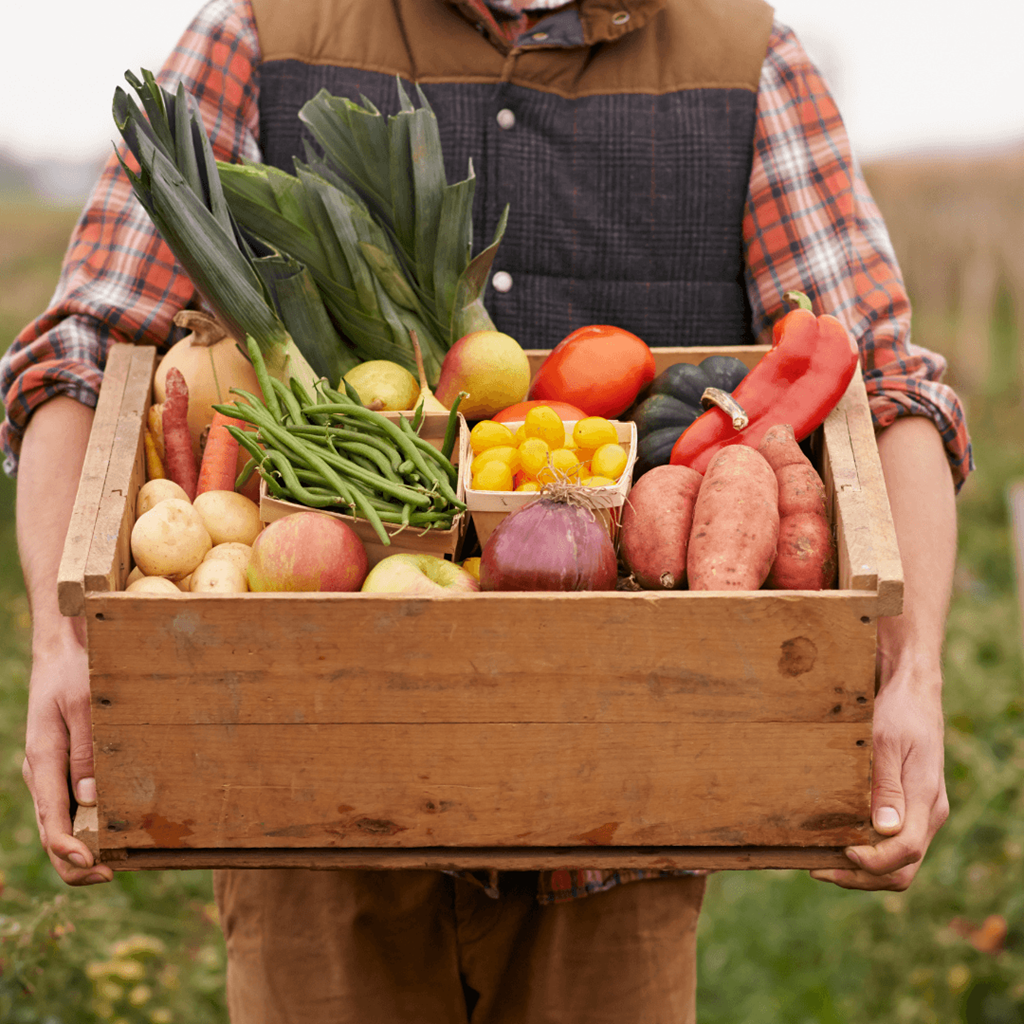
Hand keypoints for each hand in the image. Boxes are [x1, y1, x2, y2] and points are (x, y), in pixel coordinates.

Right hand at [22, 626, 112, 885]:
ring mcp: (49, 772)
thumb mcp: (84, 706)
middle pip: (51, 833)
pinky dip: (85, 826)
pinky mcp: (61, 767)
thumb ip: (88, 752)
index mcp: (42, 761)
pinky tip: (111, 831)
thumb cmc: (75, 672)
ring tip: (119, 862)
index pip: (51, 821)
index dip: (71, 851)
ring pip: (59, 823)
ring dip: (82, 847)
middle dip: (78, 862)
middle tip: (113, 874)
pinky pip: (68, 805)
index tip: (97, 867)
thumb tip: (91, 800)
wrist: (62, 650)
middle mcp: (41, 773)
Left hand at [810, 662, 947, 890]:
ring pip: (900, 862)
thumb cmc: (898, 713)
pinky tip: (837, 843)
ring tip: (822, 862)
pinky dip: (868, 853)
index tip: (841, 853)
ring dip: (863, 871)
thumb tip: (884, 830)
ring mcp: (922, 812)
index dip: (872, 862)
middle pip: (903, 869)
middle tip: (819, 869)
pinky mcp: (911, 806)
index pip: (905, 851)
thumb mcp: (886, 743)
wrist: (913, 693)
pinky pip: (894, 844)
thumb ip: (886, 786)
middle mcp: (928, 813)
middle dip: (862, 877)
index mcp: (925, 800)